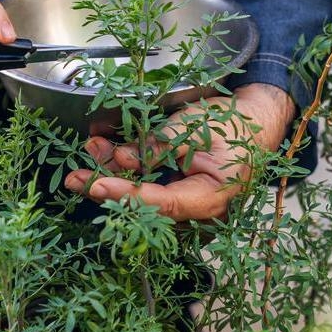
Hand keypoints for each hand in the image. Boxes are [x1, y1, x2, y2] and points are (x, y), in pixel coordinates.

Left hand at [64, 84, 296, 220]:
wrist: (256, 120)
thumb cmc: (234, 124)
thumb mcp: (196, 129)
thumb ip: (159, 146)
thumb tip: (124, 160)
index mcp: (211, 198)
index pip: (162, 204)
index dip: (126, 196)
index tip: (97, 186)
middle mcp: (196, 210)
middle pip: (144, 206)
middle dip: (108, 187)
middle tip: (74, 178)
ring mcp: (185, 203)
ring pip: (140, 196)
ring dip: (111, 174)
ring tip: (89, 151)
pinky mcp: (176, 191)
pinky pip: (145, 185)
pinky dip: (124, 170)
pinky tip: (104, 152)